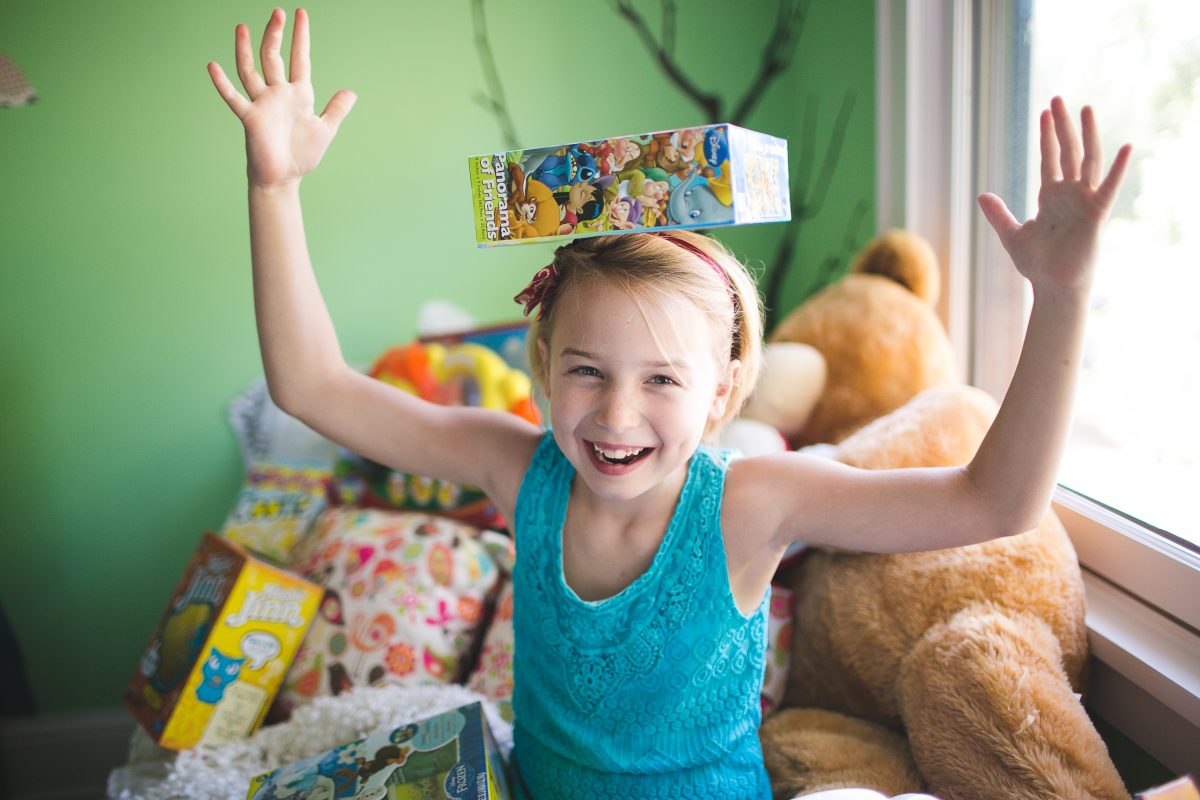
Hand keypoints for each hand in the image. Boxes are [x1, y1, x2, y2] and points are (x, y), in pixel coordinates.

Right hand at [207, 8, 355, 187]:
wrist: (284, 178)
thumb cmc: (302, 155)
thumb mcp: (325, 130)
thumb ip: (336, 110)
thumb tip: (351, 91)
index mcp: (298, 94)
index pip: (300, 59)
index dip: (301, 37)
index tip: (301, 14)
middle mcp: (278, 94)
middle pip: (274, 57)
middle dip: (276, 35)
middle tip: (278, 12)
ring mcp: (263, 104)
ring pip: (251, 70)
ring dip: (246, 49)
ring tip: (243, 27)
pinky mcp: (251, 118)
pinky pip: (234, 98)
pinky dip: (222, 83)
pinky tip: (213, 66)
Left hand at [978, 97, 1131, 293]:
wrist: (1053, 287)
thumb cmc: (1037, 265)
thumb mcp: (1011, 235)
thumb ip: (998, 214)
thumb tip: (981, 196)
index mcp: (1051, 197)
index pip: (1049, 159)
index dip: (1047, 136)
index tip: (1045, 112)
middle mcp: (1069, 194)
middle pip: (1067, 152)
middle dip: (1062, 126)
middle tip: (1057, 98)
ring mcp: (1084, 202)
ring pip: (1087, 160)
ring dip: (1087, 134)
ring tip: (1086, 109)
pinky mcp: (1096, 214)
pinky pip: (1108, 188)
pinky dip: (1119, 168)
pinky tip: (1127, 147)